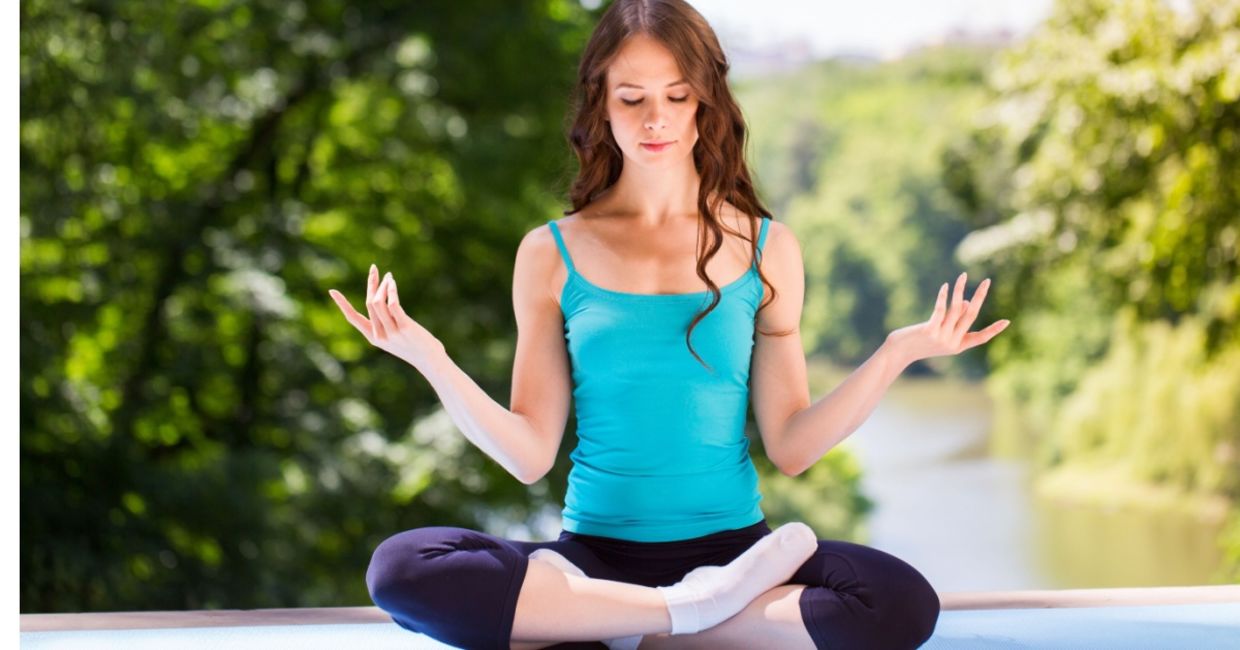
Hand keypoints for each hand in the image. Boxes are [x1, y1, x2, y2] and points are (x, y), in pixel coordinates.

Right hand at [329, 264, 444, 368]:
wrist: (430, 360)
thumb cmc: (415, 346)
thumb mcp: (396, 336)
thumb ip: (387, 322)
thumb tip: (385, 301)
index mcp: (373, 337)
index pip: (353, 318)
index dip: (342, 304)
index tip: (332, 291)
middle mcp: (379, 335)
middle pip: (369, 303)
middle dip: (371, 283)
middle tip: (374, 269)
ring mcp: (391, 332)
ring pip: (378, 302)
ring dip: (383, 285)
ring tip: (389, 277)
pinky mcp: (404, 327)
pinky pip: (393, 305)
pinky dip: (391, 291)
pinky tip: (393, 283)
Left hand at [885, 272, 1009, 365]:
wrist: (899, 352)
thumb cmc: (919, 341)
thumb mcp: (939, 332)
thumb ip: (954, 320)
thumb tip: (967, 301)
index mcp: (958, 346)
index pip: (981, 338)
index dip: (994, 330)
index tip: (1007, 321)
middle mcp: (952, 343)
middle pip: (971, 315)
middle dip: (980, 296)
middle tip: (987, 281)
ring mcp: (941, 337)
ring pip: (956, 309)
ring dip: (960, 290)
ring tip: (963, 276)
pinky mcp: (929, 331)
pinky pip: (940, 310)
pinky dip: (944, 296)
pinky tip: (946, 286)